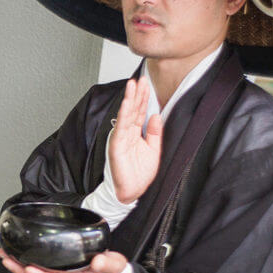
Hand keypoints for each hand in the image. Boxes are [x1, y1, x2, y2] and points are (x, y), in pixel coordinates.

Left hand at [0, 248, 128, 272]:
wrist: (113, 272)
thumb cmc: (112, 270)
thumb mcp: (114, 266)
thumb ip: (108, 264)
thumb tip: (98, 261)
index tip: (29, 268)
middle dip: (20, 269)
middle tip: (5, 258)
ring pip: (35, 272)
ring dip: (18, 264)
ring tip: (4, 254)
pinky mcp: (58, 267)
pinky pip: (39, 266)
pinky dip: (26, 260)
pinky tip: (18, 253)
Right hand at [110, 75, 162, 203]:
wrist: (131, 193)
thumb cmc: (138, 175)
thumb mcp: (153, 150)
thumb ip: (154, 133)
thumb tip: (156, 115)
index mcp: (135, 134)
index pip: (140, 112)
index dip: (144, 98)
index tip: (147, 84)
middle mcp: (127, 133)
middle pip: (133, 109)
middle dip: (138, 93)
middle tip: (141, 78)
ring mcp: (120, 138)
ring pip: (126, 114)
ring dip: (130, 99)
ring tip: (133, 85)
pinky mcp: (116, 144)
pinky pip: (121, 126)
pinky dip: (124, 113)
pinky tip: (127, 103)